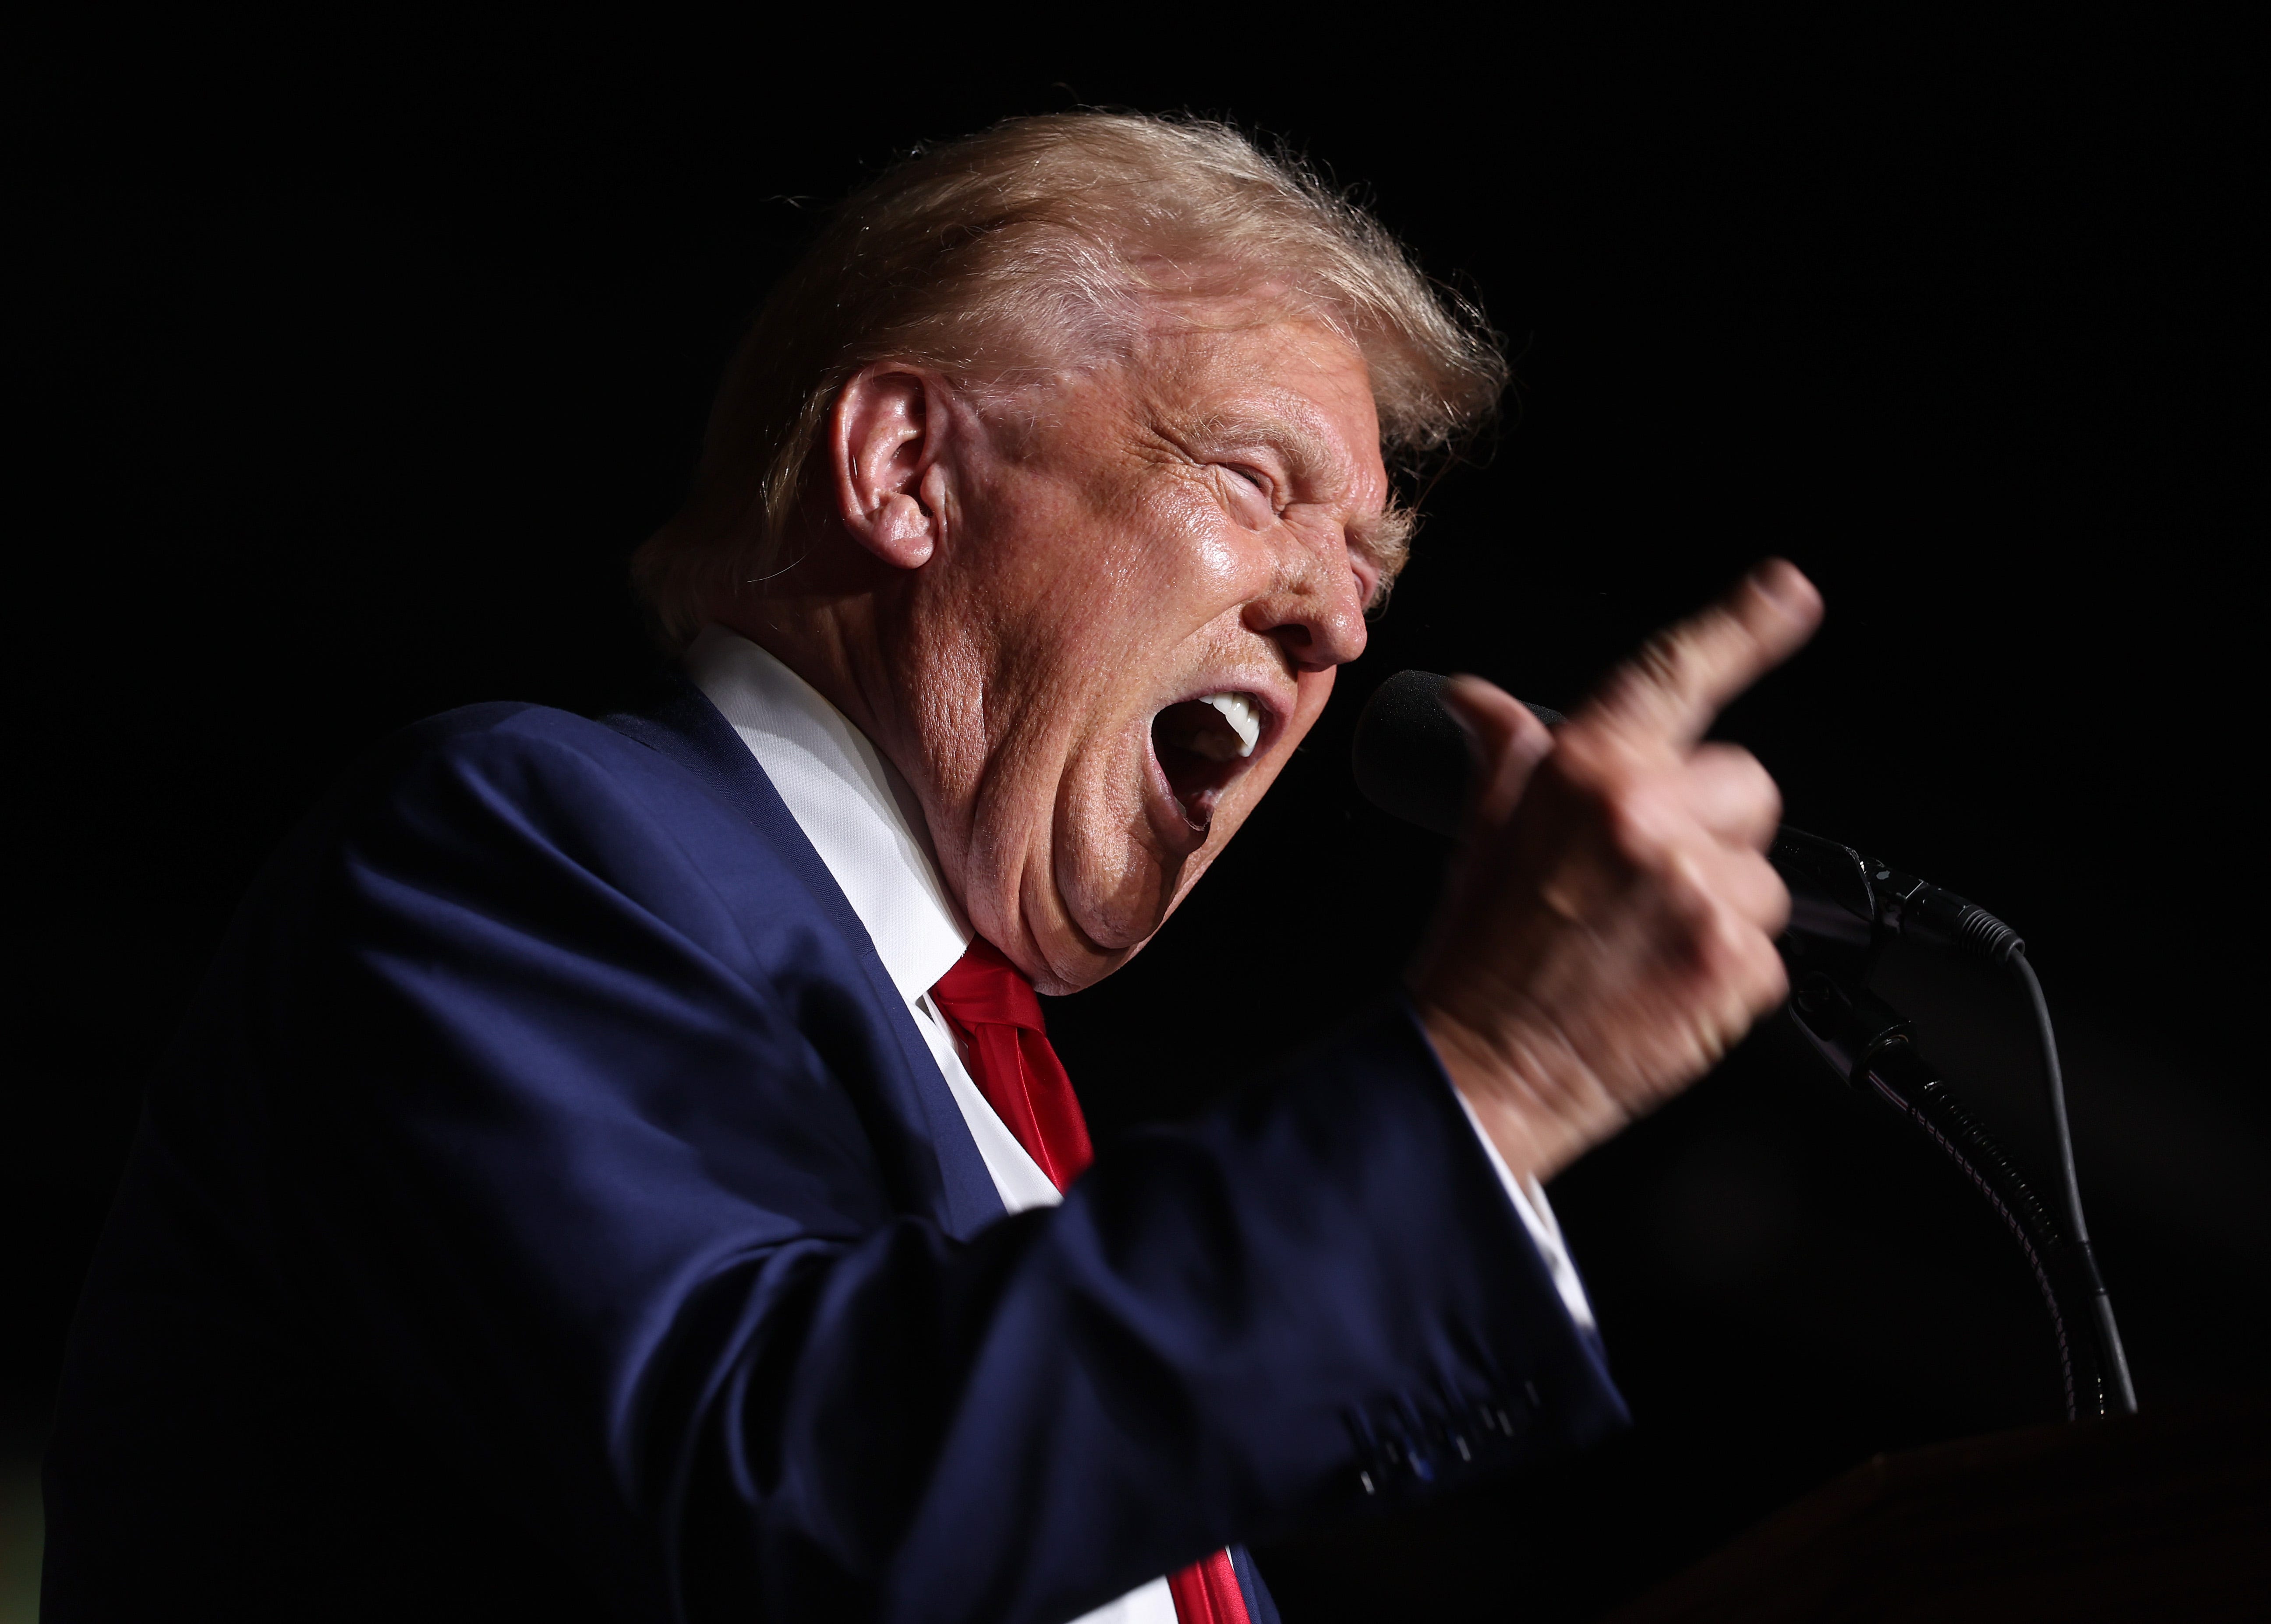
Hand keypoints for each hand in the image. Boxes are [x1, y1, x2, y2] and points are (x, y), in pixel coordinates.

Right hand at [1410, 560, 1822, 1185]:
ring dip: (1722, 909)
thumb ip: (1507, 756)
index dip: (1744, 625)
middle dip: (1717, 828)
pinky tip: (1666, 986)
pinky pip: (1769, 951)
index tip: (1792, 590)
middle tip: (1652, 880)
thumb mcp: (1482, 835)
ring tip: (1647, 944)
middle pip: (1749, 786)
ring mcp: (1699, 890)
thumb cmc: (1478, 953)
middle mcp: (1648, 816)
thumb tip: (1478, 701)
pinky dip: (1727, 973)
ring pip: (1765, 878)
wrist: (1481, 1069)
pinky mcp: (1736, 964)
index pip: (1678, 674)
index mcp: (1587, 772)